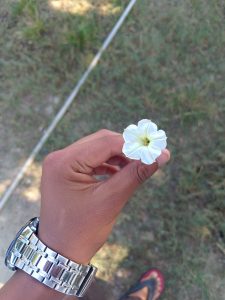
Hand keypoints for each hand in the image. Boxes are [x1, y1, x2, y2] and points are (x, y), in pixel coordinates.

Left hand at [38, 129, 169, 263]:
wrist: (59, 252)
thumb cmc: (82, 231)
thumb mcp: (111, 200)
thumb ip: (136, 174)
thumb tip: (162, 155)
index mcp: (64, 162)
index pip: (105, 142)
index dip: (133, 145)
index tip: (156, 149)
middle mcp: (59, 157)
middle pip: (100, 141)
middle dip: (126, 148)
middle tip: (148, 157)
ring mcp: (60, 163)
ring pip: (97, 148)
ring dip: (118, 155)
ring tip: (136, 166)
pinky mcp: (65, 170)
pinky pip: (91, 159)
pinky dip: (108, 163)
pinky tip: (120, 172)